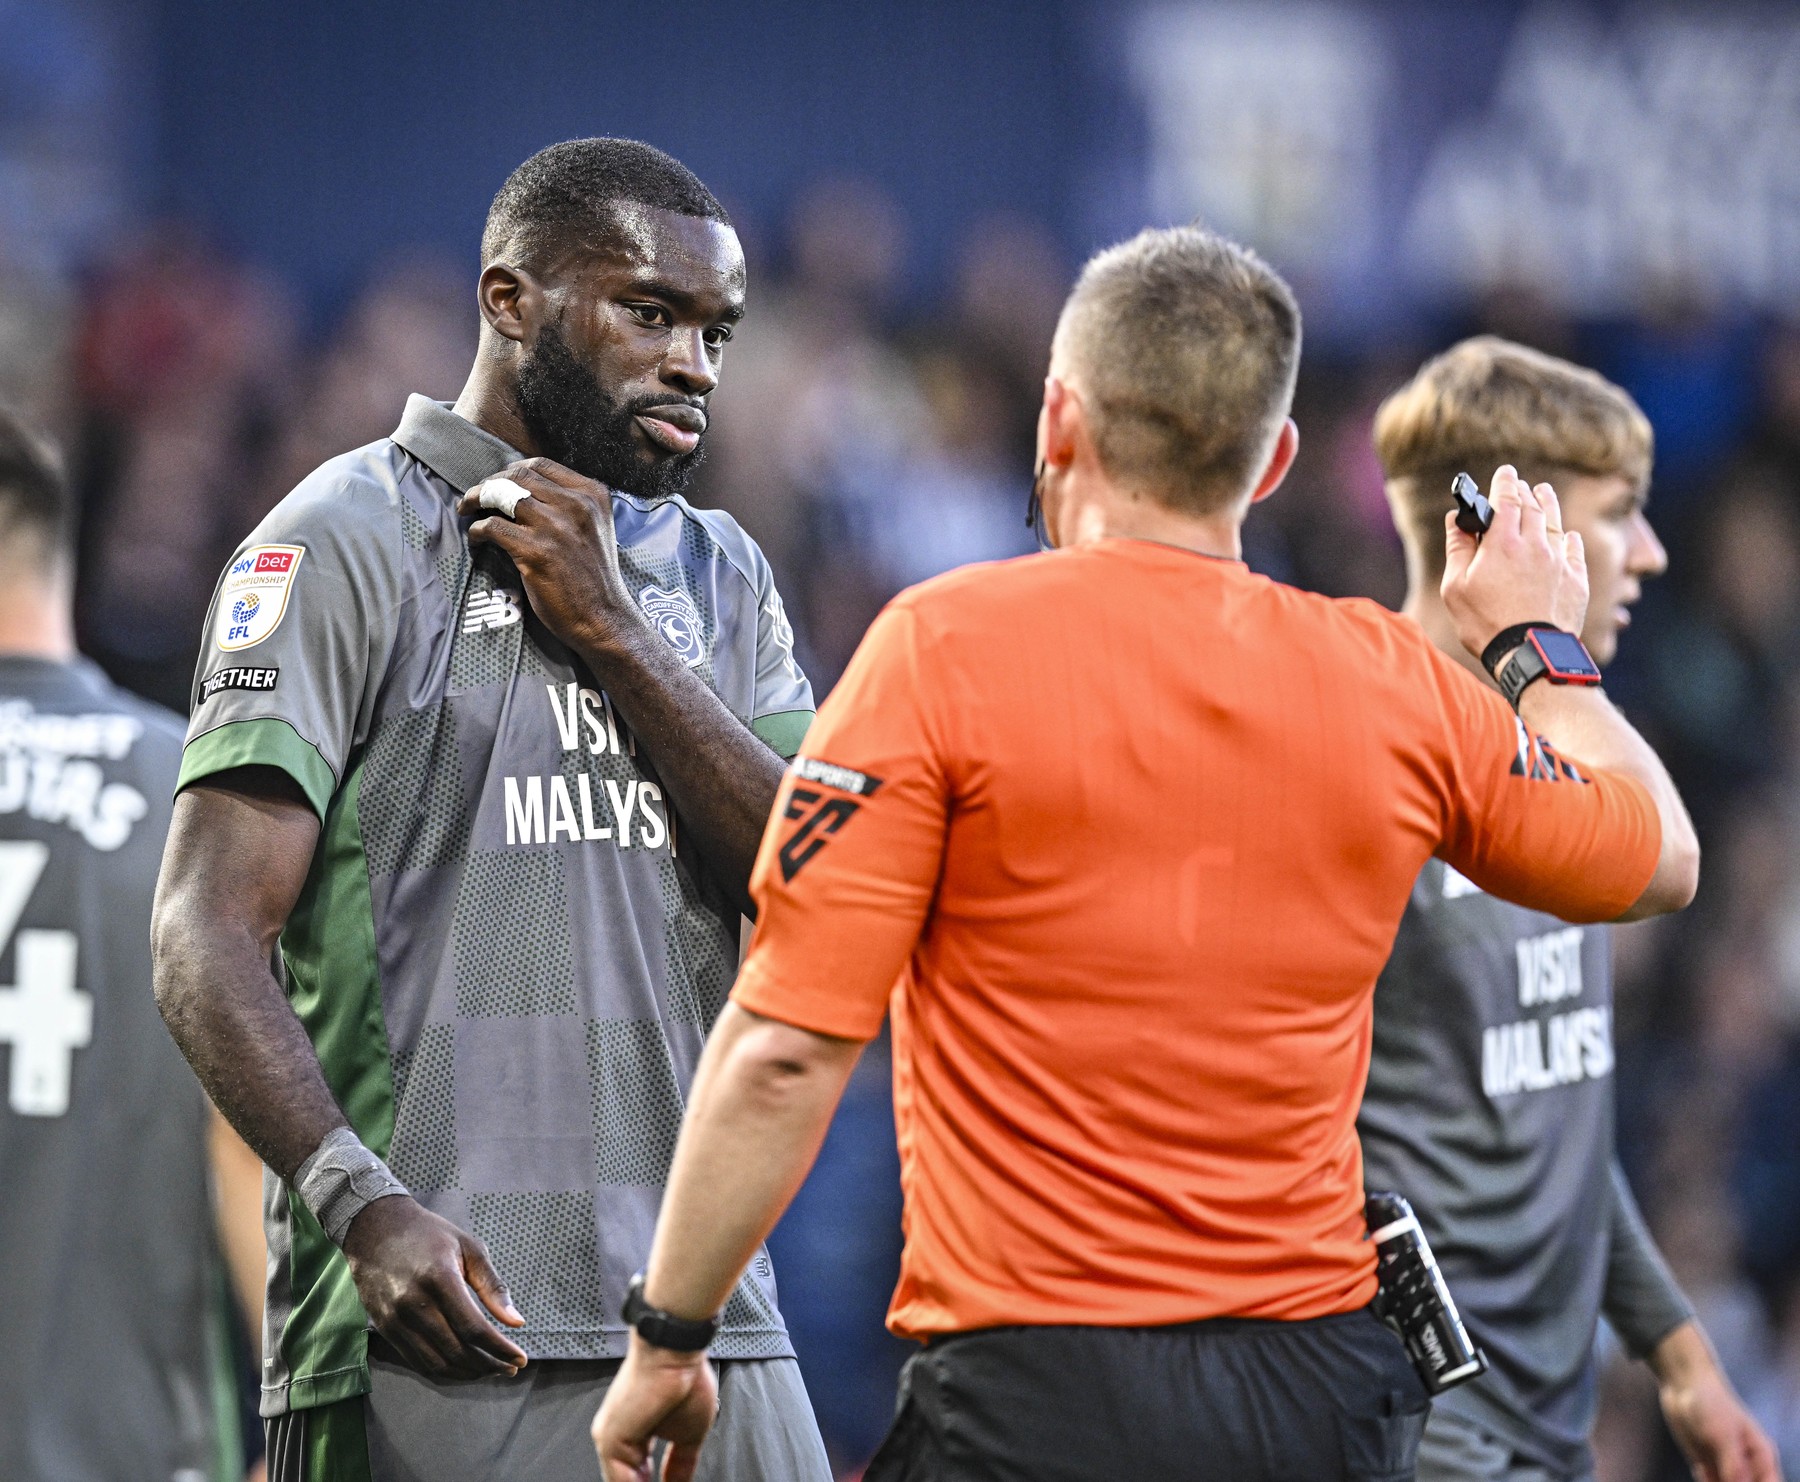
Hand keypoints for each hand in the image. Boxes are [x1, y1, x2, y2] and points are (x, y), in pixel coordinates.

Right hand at [340, 1194, 528, 1379]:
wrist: (375, 1228)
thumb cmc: (428, 1234)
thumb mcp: (468, 1247)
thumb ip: (493, 1286)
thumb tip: (516, 1322)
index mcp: (440, 1279)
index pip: (474, 1328)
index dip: (500, 1349)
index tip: (520, 1358)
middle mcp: (414, 1304)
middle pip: (457, 1351)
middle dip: (489, 1365)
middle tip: (510, 1368)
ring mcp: (396, 1320)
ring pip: (437, 1363)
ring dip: (467, 1373)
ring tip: (490, 1370)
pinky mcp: (385, 1329)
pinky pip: (417, 1361)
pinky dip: (443, 1370)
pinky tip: (462, 1367)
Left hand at [459, 459, 650, 659]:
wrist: (605, 618)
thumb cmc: (595, 578)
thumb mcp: (594, 528)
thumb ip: (569, 506)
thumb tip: (523, 491)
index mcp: (592, 495)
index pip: (541, 465)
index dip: (511, 471)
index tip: (496, 483)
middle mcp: (576, 505)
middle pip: (518, 475)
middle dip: (489, 483)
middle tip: (474, 497)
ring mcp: (556, 527)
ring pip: (501, 495)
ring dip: (476, 500)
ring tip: (467, 511)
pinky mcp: (537, 551)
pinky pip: (492, 527)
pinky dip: (477, 530)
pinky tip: (476, 539)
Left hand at [592, 1338, 718, 1481]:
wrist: (674, 1353)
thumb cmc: (683, 1378)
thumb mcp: (691, 1435)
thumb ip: (681, 1465)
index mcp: (636, 1436)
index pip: (640, 1476)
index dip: (657, 1481)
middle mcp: (619, 1438)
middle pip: (627, 1478)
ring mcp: (611, 1440)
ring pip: (622, 1479)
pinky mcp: (610, 1440)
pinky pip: (620, 1480)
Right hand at [1441, 465, 1588, 662]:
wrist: (1530, 653)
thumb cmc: (1486, 623)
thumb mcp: (1457, 588)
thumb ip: (1458, 549)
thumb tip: (1456, 521)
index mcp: (1503, 543)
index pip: (1506, 500)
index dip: (1505, 483)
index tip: (1505, 472)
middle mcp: (1535, 545)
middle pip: (1533, 507)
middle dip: (1525, 492)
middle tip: (1520, 484)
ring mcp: (1559, 562)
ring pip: (1556, 524)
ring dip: (1549, 505)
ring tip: (1544, 493)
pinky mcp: (1576, 581)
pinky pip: (1575, 551)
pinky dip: (1570, 539)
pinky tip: (1569, 536)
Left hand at [1653, 1325, 1781, 1481]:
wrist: (1684, 1383)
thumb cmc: (1710, 1403)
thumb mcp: (1722, 1435)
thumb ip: (1733, 1465)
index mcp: (1763, 1457)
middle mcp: (1749, 1464)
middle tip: (1719, 1477)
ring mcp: (1727, 1464)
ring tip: (1707, 1470)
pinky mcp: (1707, 1462)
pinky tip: (1699, 1467)